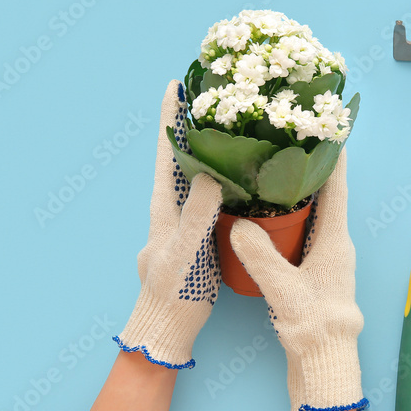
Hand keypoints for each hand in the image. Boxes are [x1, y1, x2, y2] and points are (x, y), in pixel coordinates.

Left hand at [114, 80, 221, 368]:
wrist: (168, 326)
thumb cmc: (172, 292)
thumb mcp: (186, 253)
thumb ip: (197, 215)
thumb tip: (212, 174)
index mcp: (164, 206)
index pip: (168, 151)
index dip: (171, 117)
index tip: (176, 84)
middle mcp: (174, 206)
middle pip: (184, 155)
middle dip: (193, 122)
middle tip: (210, 92)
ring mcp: (187, 219)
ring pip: (200, 174)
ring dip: (212, 148)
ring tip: (230, 120)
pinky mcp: (202, 233)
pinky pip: (215, 196)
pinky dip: (228, 177)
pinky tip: (245, 173)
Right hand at [230, 150, 366, 410]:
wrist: (325, 365)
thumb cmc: (314, 327)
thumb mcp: (283, 288)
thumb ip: (260, 255)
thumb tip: (238, 224)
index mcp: (335, 242)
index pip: (336, 189)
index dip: (331, 158)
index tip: (327, 129)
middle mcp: (335, 247)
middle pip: (324, 199)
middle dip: (308, 171)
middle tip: (286, 145)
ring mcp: (326, 262)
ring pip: (312, 219)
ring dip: (296, 197)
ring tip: (272, 174)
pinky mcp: (314, 277)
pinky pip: (301, 238)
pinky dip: (287, 223)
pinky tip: (265, 221)